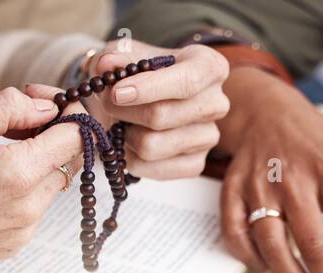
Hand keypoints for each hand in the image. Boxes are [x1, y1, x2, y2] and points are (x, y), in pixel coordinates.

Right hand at [0, 87, 81, 272]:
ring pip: (50, 186)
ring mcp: (21, 232)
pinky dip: (21, 190)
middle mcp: (27, 210)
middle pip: (65, 162)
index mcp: (17, 175)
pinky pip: (33, 210)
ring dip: (34, 164)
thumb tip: (44, 106)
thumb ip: (7, 111)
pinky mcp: (11, 246)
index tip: (46, 102)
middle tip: (11, 123)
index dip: (66, 113)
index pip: (74, 138)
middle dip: (48, 136)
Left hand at [27, 39, 228, 179]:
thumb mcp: (126, 52)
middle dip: (123, 111)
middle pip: (162, 116)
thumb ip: (116, 56)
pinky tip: (130, 141)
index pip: (185, 82)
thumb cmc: (141, 71)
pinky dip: (131, 157)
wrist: (146, 98)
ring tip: (122, 122)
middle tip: (106, 103)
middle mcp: (216, 103)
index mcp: (209, 67)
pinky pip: (153, 169)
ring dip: (125, 135)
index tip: (117, 93)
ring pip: (152, 146)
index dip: (149, 88)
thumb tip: (106, 65)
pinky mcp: (197, 164)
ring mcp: (208, 137)